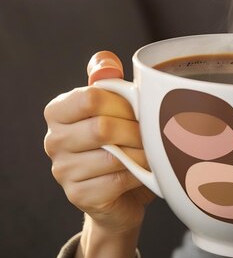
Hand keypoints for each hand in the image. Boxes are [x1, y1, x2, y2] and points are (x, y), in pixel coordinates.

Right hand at [43, 51, 153, 235]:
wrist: (122, 191)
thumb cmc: (121, 140)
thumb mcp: (115, 105)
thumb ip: (109, 80)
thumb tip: (106, 61)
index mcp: (59, 111)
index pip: (90, 98)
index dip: (123, 103)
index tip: (140, 108)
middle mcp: (54, 140)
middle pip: (102, 128)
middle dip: (136, 129)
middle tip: (153, 132)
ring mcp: (63, 170)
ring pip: (111, 156)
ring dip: (141, 152)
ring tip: (153, 150)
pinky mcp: (79, 195)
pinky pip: (117, 180)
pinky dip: (139, 173)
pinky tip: (146, 170)